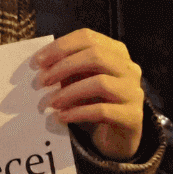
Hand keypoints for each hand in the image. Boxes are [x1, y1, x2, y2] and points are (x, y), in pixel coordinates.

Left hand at [32, 28, 144, 160]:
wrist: (117, 135)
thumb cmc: (94, 101)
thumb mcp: (79, 81)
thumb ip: (66, 70)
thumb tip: (42, 66)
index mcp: (115, 52)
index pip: (88, 37)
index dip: (61, 47)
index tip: (38, 61)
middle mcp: (129, 68)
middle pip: (96, 56)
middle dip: (63, 67)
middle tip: (42, 81)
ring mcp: (134, 92)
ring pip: (101, 83)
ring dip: (69, 92)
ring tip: (51, 102)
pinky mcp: (133, 116)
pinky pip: (103, 110)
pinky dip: (78, 112)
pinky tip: (62, 117)